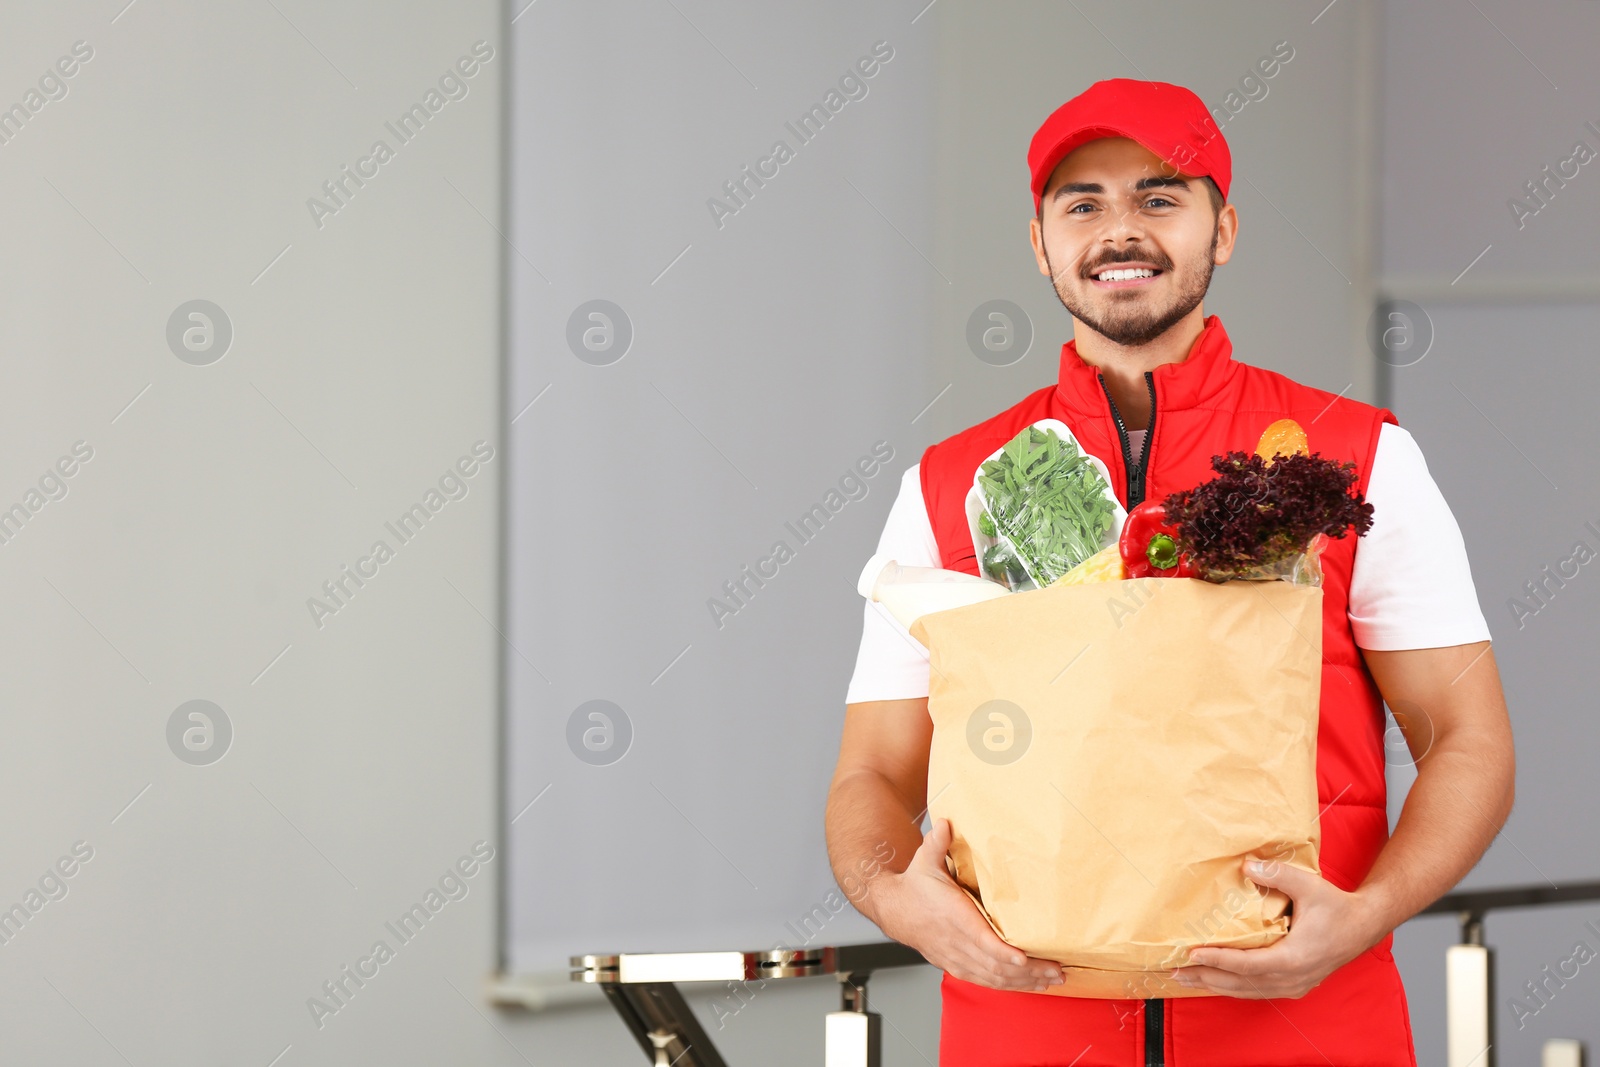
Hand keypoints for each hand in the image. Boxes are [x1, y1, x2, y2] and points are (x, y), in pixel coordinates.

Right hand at [878, 818, 1064, 991]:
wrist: (893, 908)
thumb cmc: (915, 886)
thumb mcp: (924, 860)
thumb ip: (937, 843)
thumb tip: (946, 823)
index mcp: (953, 916)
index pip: (980, 939)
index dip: (1002, 952)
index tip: (1024, 958)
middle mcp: (955, 942)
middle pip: (995, 964)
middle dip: (1029, 971)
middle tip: (1057, 970)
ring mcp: (955, 957)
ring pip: (993, 977)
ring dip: (1024, 982)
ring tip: (1051, 980)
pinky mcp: (955, 965)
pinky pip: (985, 981)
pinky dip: (1008, 986)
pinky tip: (1027, 985)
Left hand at [1172, 859, 1388, 998]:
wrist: (1364, 926)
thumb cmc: (1337, 907)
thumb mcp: (1309, 886)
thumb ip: (1277, 874)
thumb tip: (1246, 865)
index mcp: (1295, 958)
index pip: (1247, 965)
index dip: (1218, 960)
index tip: (1192, 954)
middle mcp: (1292, 978)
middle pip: (1241, 983)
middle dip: (1206, 977)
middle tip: (1174, 971)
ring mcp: (1293, 985)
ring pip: (1247, 991)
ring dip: (1215, 985)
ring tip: (1184, 978)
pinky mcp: (1293, 985)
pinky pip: (1257, 990)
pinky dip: (1232, 986)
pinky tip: (1214, 981)